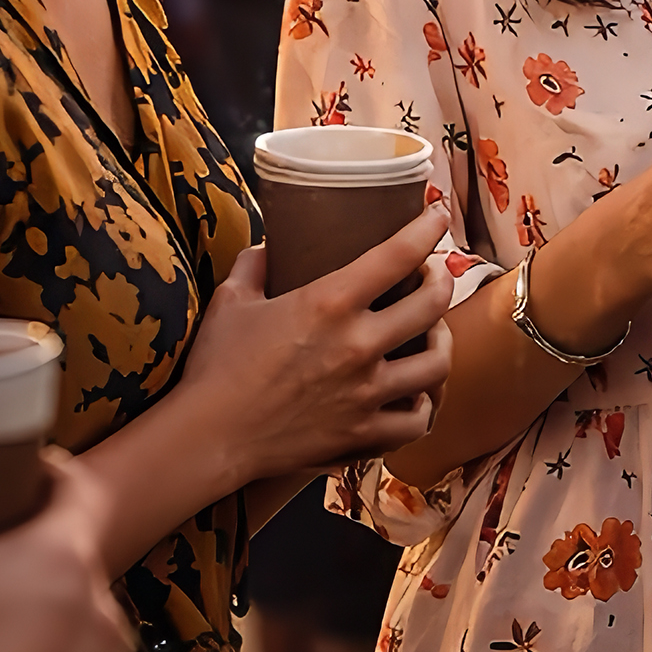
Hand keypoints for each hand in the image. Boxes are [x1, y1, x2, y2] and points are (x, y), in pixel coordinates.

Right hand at [176, 208, 455, 489]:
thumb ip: (255, 264)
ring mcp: (366, 393)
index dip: (428, 227)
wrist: (209, 437)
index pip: (398, 254)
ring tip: (433, 336)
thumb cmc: (216, 367)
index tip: (437, 215)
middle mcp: (358, 345)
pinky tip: (414, 395)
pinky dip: (422, 406)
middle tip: (434, 275)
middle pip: (433, 303)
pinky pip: (416, 420)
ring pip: (436, 363)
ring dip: (441, 343)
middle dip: (442, 280)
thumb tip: (269, 245)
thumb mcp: (232, 299)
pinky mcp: (362, 433)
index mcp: (329, 302)